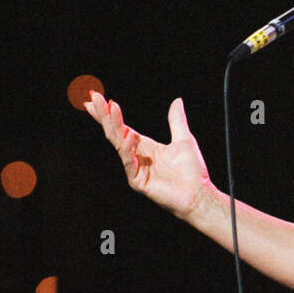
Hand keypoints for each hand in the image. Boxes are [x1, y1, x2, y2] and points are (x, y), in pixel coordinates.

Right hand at [83, 90, 218, 222]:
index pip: (121, 127)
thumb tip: (177, 100)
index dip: (108, 114)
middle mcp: (136, 156)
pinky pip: (130, 163)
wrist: (199, 194)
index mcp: (144, 146)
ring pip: (119, 144)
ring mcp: (135, 169)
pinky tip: (127, 135)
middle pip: (115, 133)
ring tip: (110, 108)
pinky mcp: (138, 181)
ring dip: (114, 126)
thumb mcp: (184, 140)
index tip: (96, 99)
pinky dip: (128, 149)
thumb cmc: (192, 171)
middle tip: (94, 98)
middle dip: (104, 115)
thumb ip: (176, 120)